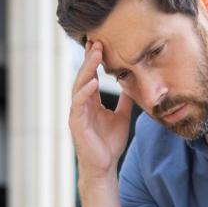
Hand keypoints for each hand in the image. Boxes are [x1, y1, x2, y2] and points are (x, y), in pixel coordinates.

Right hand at [69, 40, 133, 179]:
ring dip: (87, 69)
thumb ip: (124, 101)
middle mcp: (82, 104)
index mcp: (91, 101)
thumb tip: (132, 84)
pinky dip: (85, 92)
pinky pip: (78, 104)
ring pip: (79, 85)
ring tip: (95, 54)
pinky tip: (94, 82)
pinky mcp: (76, 123)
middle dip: (90, 58)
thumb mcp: (122, 116)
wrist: (105, 166)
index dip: (96, 60)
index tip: (103, 43)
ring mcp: (77, 112)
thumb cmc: (110, 143)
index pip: (92, 75)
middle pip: (84, 76)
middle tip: (97, 40)